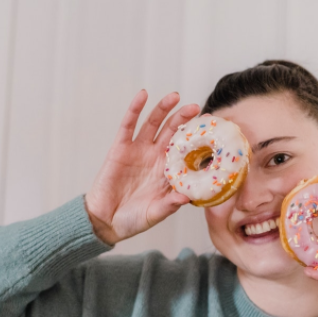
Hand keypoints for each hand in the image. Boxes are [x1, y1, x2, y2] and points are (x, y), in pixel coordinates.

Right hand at [85, 90, 199, 244]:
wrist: (105, 221)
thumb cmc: (133, 220)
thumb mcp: (155, 214)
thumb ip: (170, 205)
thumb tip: (187, 197)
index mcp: (169, 173)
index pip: (187, 151)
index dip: (198, 140)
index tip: (213, 129)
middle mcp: (156, 158)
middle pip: (172, 132)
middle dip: (184, 119)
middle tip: (196, 108)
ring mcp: (138, 151)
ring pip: (153, 124)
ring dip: (163, 109)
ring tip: (175, 96)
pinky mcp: (120, 148)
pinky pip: (128, 125)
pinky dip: (135, 109)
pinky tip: (143, 95)